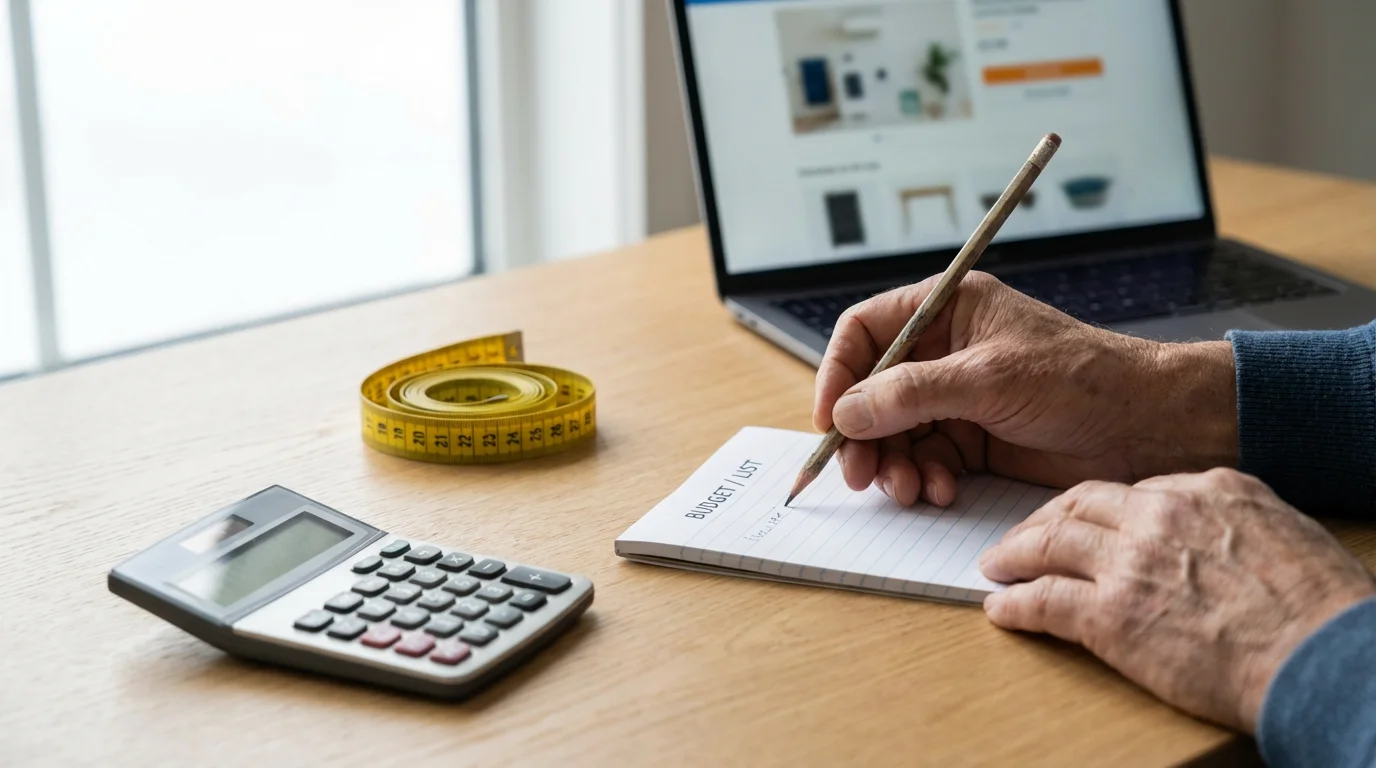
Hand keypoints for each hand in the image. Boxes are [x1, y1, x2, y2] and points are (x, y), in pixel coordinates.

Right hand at [813, 272, 1237, 505]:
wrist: (1149, 427)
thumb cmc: (1083, 378)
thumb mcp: (990, 378)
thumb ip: (912, 394)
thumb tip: (847, 412)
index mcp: (946, 310)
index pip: (865, 331)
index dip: (838, 372)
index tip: (829, 418)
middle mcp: (944, 351)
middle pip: (871, 390)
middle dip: (863, 434)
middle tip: (861, 475)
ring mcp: (957, 397)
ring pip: (894, 432)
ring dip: (893, 464)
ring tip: (907, 490)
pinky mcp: (974, 439)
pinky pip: (927, 459)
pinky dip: (926, 478)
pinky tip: (941, 491)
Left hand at [979, 468, 1375, 731]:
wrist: (1321, 657)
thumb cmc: (1319, 607)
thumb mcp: (1284, 531)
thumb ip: (1236, 518)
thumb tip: (1215, 528)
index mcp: (1207, 489)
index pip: (1130, 490)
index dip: (1096, 508)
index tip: (1081, 520)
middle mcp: (1161, 514)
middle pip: (1078, 504)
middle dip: (1043, 519)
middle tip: (1022, 535)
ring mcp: (1130, 562)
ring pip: (1050, 543)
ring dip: (1015, 553)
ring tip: (997, 564)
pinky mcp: (1110, 615)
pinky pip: (1044, 601)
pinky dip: (1015, 604)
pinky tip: (1000, 608)